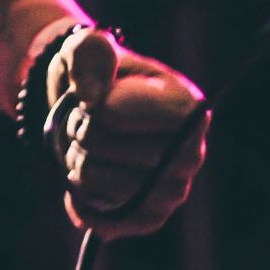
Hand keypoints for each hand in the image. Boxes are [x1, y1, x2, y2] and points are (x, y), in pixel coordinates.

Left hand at [46, 28, 208, 238]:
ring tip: (85, 147)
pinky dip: (82, 202)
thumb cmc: (98, 74)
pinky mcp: (152, 218)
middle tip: (85, 122)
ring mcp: (175, 191)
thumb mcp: (86, 47)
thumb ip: (88, 53)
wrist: (92, 111)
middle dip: (80, 132)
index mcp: (187, 106)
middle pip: (103, 147)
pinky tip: (81, 184)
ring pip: (98, 183)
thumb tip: (91, 98)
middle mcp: (191, 153)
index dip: (91, 107)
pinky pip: (105, 222)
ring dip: (78, 163)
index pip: (115, 115)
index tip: (94, 98)